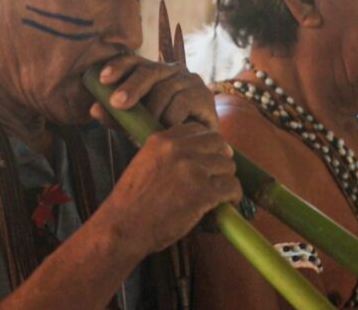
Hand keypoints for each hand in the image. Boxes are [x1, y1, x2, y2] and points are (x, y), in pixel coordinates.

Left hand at [90, 54, 217, 130]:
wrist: (196, 149)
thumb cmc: (163, 132)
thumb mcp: (135, 125)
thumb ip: (116, 118)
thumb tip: (93, 109)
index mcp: (154, 73)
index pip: (135, 61)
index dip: (119, 66)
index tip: (103, 79)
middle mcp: (173, 71)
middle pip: (150, 71)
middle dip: (131, 87)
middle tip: (117, 104)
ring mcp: (191, 81)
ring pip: (166, 89)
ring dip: (153, 111)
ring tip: (148, 128)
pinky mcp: (204, 95)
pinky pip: (183, 101)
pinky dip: (171, 117)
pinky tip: (168, 128)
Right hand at [102, 123, 241, 255]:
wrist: (123, 227)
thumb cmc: (131, 200)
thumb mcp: (144, 162)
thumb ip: (166, 152)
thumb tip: (195, 151)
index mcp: (162, 140)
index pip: (198, 130)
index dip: (207, 144)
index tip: (209, 157)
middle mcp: (179, 150)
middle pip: (218, 144)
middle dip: (221, 158)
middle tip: (219, 174)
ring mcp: (192, 170)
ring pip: (228, 165)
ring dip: (227, 179)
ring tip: (221, 192)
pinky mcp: (203, 192)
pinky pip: (232, 187)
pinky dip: (234, 196)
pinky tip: (228, 202)